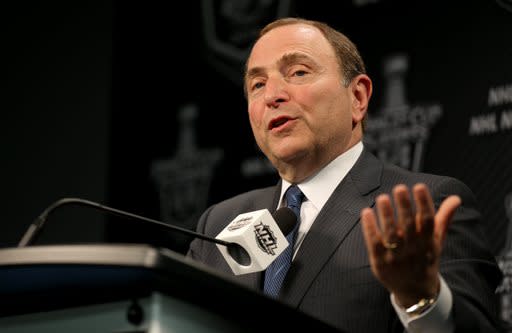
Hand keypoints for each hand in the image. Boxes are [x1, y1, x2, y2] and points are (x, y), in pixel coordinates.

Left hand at [361, 183, 460, 307]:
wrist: (416, 292)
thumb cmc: (425, 259)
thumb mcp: (436, 240)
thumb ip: (444, 218)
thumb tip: (456, 198)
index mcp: (427, 242)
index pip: (427, 221)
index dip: (424, 203)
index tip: (419, 186)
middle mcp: (412, 249)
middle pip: (408, 226)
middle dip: (404, 206)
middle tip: (399, 188)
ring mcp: (395, 257)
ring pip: (391, 235)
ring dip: (386, 215)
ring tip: (383, 198)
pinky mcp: (380, 263)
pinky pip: (374, 244)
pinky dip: (370, 229)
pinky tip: (366, 212)